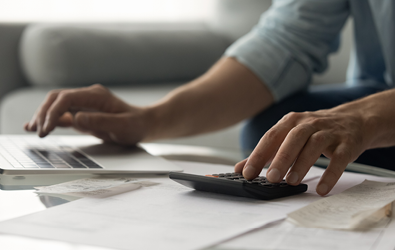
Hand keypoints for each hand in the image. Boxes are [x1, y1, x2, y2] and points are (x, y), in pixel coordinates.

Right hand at [24, 84, 147, 144]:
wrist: (144, 124)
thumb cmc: (136, 125)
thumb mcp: (122, 126)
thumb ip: (100, 121)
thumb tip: (76, 118)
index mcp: (96, 96)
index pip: (67, 98)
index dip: (53, 112)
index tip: (47, 128)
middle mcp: (88, 96)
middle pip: (57, 98)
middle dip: (44, 114)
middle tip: (38, 132)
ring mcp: (84, 104)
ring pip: (56, 105)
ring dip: (43, 116)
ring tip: (33, 130)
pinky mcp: (83, 113)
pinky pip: (62, 114)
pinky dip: (50, 120)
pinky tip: (39, 127)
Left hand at [235, 104, 371, 195]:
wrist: (353, 120)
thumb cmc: (314, 131)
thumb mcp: (289, 136)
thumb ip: (266, 153)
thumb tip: (241, 168)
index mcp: (291, 122)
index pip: (271, 137)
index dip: (258, 155)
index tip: (247, 173)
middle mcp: (309, 123)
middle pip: (293, 138)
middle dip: (281, 158)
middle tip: (271, 178)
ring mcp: (329, 132)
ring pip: (314, 145)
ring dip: (302, 164)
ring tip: (292, 182)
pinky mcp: (347, 144)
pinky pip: (339, 159)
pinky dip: (330, 174)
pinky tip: (321, 189)